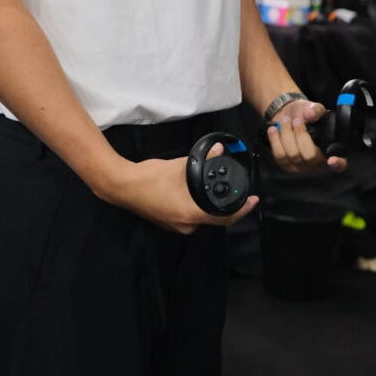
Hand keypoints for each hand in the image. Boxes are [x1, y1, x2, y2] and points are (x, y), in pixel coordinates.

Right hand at [112, 145, 258, 234]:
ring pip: (202, 217)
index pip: (225, 218)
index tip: (253, 200)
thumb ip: (203, 159)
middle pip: (215, 219)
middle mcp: (186, 226)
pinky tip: (199, 192)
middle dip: (227, 205)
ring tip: (220, 188)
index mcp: (192, 215)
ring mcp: (175, 225)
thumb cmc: (151, 178)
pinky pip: (191, 216)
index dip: (242, 210)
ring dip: (212, 204)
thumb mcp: (181, 165)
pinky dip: (199, 206)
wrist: (122, 185)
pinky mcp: (168, 221)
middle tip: (236, 190)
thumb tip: (220, 149)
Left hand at [266, 99, 346, 174]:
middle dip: (300, 134)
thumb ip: (315, 110)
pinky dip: (275, 140)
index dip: (337, 164)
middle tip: (297, 121)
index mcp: (331, 151)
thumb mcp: (315, 108)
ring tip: (285, 121)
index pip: (340, 165)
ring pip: (292, 155)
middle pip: (309, 156)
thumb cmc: (306, 116)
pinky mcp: (286, 166)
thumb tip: (309, 114)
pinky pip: (279, 156)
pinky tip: (274, 130)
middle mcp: (318, 163)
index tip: (332, 160)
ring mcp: (301, 167)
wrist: (288, 117)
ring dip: (286, 134)